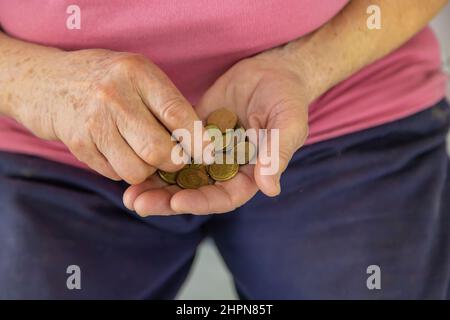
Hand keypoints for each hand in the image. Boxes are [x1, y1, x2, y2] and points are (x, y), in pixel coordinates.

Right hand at [14, 49, 203, 183]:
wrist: (48, 82)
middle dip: (174, 162)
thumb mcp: (138, 75)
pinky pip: (114, 174)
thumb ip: (166, 103)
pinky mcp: (78, 144)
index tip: (208, 153)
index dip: (197, 139)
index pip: (177, 114)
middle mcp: (114, 96)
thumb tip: (199, 143)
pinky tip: (120, 152)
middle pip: (159, 150)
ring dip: (147, 171)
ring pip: (137, 170)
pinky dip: (124, 170)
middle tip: (175, 158)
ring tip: (144, 154)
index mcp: (137, 73)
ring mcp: (93, 121)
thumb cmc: (107, 80)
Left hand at [124, 46, 310, 214]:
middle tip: (138, 204)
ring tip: (129, 193)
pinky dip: (154, 158)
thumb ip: (277, 154)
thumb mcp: (287, 123)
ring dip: (155, 186)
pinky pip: (172, 151)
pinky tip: (133, 162)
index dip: (201, 201)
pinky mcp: (192, 136)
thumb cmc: (285, 98)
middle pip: (196, 192)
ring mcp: (208, 154)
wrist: (270, 72)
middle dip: (167, 200)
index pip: (224, 197)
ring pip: (180, 176)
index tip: (177, 202)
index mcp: (250, 174)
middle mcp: (226, 169)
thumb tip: (270, 188)